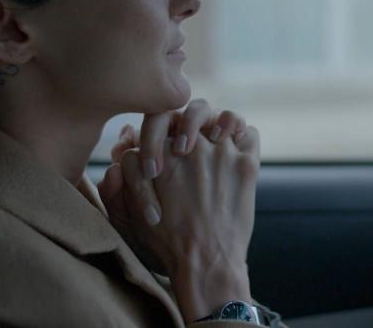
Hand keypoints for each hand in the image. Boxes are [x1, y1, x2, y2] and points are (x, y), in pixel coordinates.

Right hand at [97, 100, 246, 268]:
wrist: (206, 263)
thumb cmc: (168, 241)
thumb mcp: (133, 208)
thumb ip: (125, 177)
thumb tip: (124, 149)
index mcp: (160, 154)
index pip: (159, 117)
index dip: (160, 129)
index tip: (167, 147)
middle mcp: (191, 147)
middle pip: (192, 111)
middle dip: (190, 122)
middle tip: (190, 143)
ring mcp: (221, 152)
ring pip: (222, 116)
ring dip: (218, 124)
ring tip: (216, 139)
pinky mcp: (246, 163)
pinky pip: (248, 132)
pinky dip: (242, 136)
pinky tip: (235, 150)